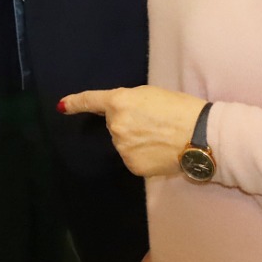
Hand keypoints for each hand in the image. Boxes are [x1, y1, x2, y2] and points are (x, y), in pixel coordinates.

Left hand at [59, 86, 206, 178]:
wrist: (200, 134)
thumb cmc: (180, 108)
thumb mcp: (150, 94)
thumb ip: (128, 102)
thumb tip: (117, 113)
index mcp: (119, 101)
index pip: (91, 101)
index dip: (75, 103)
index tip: (62, 106)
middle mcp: (115, 125)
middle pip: (113, 125)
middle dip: (128, 124)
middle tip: (153, 123)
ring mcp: (122, 148)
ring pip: (123, 143)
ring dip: (135, 141)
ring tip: (160, 137)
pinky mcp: (132, 166)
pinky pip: (132, 158)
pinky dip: (142, 156)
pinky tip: (159, 152)